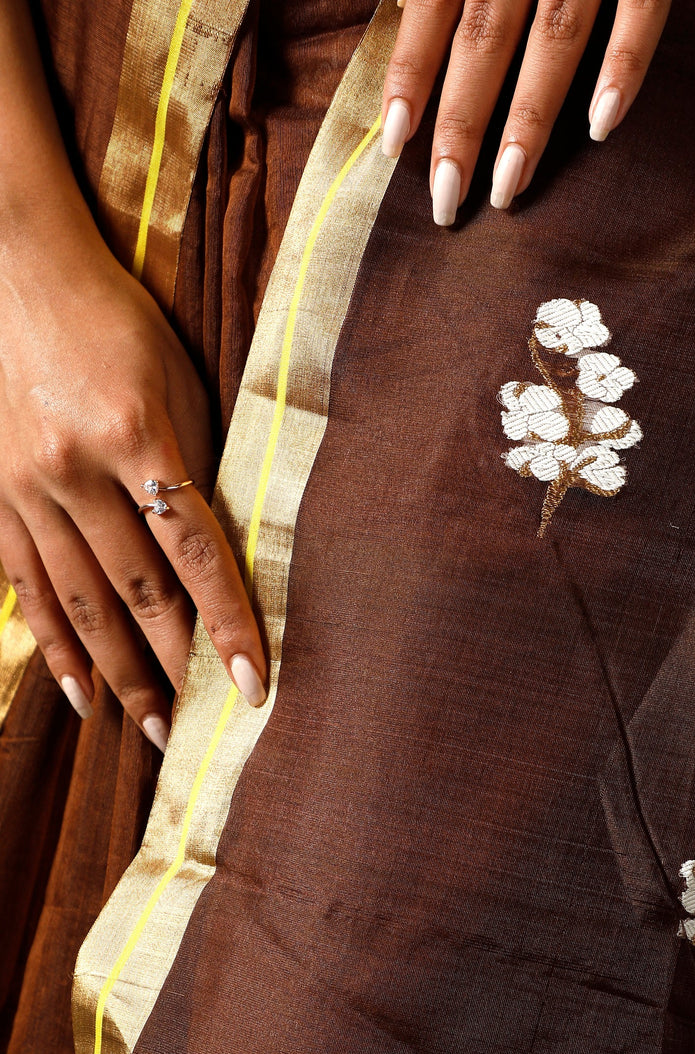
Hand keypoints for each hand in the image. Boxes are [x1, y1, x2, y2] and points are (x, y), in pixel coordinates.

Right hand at [0, 221, 266, 748]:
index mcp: (134, 431)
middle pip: (135, 590)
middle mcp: (74, 467)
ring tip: (145, 730)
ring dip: (116, 673)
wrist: (10, 264)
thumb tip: (218, 554)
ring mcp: (24, 484)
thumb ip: (193, 463)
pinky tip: (76, 691)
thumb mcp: (173, 376)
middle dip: (171, 668)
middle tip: (195, 730)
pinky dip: (51, 641)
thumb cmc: (111, 317)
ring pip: (78, 600)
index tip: (253, 684)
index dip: (228, 625)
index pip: (196, 552)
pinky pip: (25, 583)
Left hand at [380, 0, 670, 223]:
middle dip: (462, 122)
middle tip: (446, 203)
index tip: (394, 141)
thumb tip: (400, 5)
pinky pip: (643, 8)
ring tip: (508, 188)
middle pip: (487, 35)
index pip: (434, 4)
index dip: (411, 72)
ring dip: (529, 118)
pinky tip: (603, 126)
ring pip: (555, 36)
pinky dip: (626, 65)